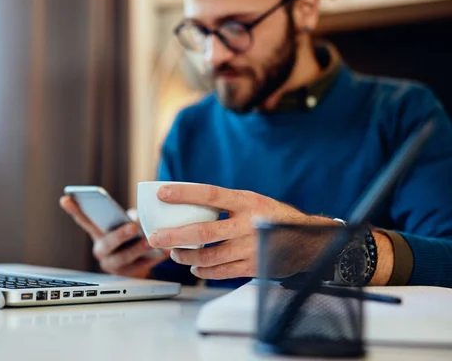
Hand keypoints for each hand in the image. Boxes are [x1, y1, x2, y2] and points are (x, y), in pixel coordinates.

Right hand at [59, 196, 169, 278]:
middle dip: (120, 235)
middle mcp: (102, 251)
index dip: (74, 210)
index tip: (65, 198)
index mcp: (99, 235)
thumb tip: (142, 216)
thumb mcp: (128, 225)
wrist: (140, 266)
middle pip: (107, 243)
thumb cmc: (133, 238)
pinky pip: (141, 267)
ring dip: (139, 249)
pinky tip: (165, 251)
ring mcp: (114, 265)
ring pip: (125, 258)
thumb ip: (131, 218)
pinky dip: (154, 259)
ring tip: (151, 241)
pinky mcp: (129, 276)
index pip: (84, 221)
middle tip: (132, 227)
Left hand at [147, 184, 338, 279]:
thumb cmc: (273, 218)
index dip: (184, 193)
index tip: (162, 192)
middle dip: (175, 236)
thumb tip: (188, 205)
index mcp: (247, 201)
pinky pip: (222, 272)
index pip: (210, 194)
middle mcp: (249, 224)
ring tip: (175, 253)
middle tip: (156, 238)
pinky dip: (205, 271)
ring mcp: (252, 248)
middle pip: (204, 232)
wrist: (309, 242)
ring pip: (210, 257)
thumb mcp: (253, 201)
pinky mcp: (255, 267)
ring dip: (187, 256)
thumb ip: (227, 204)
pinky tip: (195, 267)